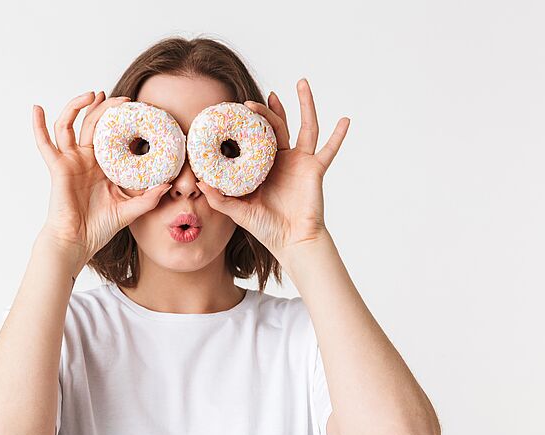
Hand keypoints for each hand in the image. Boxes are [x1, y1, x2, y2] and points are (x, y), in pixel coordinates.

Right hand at [32, 91, 171, 275]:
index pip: (112, 135)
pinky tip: (37, 108)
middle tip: (123, 100)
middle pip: (93, 123)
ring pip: (70, 124)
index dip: (122, 121)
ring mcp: (70, 161)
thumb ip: (148, 198)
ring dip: (77, 106)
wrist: (78, 241)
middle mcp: (86, 159)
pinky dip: (38, 125)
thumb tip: (168, 185)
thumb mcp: (129, 210)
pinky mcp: (58, 167)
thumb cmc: (99, 228)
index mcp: (103, 166)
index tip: (137, 110)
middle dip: (106, 108)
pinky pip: (44, 143)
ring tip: (92, 94)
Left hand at [195, 78, 349, 261]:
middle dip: (269, 110)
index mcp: (264, 167)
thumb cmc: (267, 228)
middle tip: (257, 99)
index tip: (237, 109)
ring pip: (305, 126)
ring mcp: (301, 162)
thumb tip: (199, 182)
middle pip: (278, 126)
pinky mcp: (315, 169)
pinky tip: (346, 120)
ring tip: (302, 82)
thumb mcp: (238, 211)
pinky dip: (338, 136)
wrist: (291, 241)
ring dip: (305, 104)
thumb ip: (219, 198)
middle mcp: (283, 160)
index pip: (255, 138)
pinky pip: (329, 149)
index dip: (248, 124)